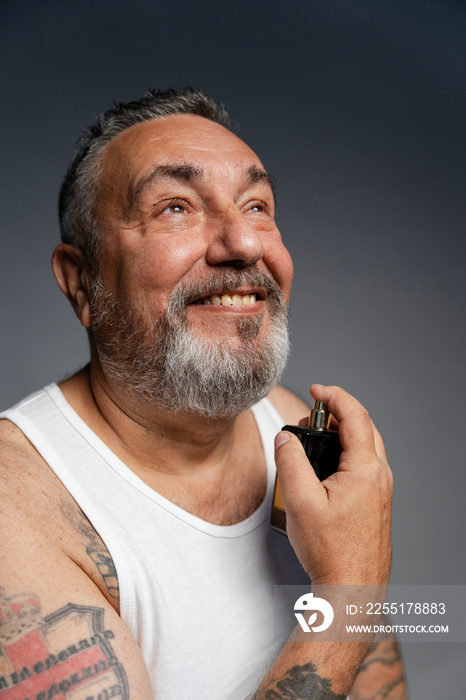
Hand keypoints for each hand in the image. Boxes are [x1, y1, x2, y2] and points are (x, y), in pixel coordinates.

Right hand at [274, 384, 392, 585]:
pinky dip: (347, 451)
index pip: (356, 416)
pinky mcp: (377, 501)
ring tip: (312, 438)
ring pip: (366, 445)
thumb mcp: (301, 501)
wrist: (353, 588)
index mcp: (366, 470)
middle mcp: (380, 476)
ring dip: (342, 432)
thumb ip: (291, 461)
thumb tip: (285, 437)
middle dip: (337, 412)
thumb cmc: (331, 551)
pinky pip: (366, 463)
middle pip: (364, 427)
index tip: (316, 389)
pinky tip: (325, 464)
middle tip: (310, 415)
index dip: (334, 396)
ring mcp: (382, 490)